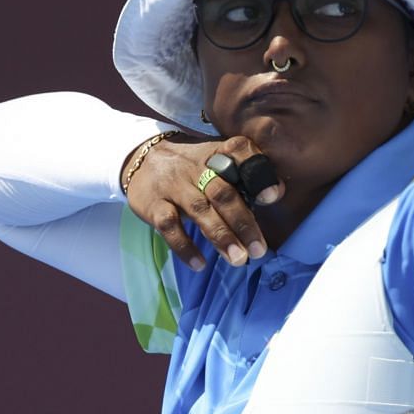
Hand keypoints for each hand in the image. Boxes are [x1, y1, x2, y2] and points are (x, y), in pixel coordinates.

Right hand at [122, 134, 286, 270]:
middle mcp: (195, 167)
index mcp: (215, 153)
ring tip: (238, 259)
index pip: (238, 149)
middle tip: (259, 250)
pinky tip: (200, 264)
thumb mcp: (215, 160)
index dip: (256, 170)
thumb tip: (275, 193)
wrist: (139, 159)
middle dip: (243, 222)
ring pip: (199, 210)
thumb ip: (243, 174)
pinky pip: (169, 226)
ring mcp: (173, 186)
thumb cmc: (191, 166)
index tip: (271, 196)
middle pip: (222, 193)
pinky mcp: (153, 204)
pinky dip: (184, 247)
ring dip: (220, 236)